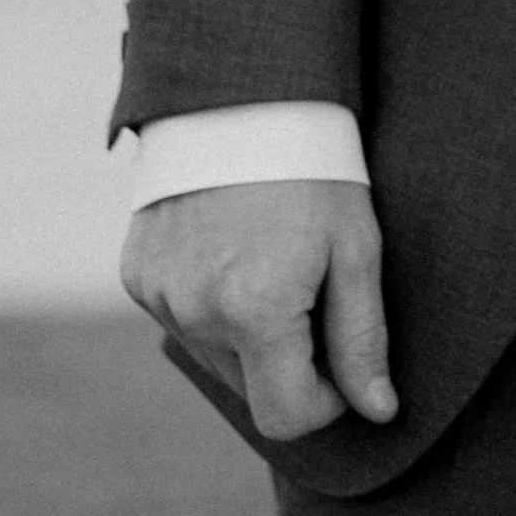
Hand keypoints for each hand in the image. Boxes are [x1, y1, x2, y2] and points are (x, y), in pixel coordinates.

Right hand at [122, 179, 396, 439]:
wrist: (240, 98)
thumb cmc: (315, 172)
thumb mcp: (357, 250)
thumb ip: (362, 339)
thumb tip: (378, 412)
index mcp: (256, 311)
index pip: (286, 416)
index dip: (326, 401)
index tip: (344, 361)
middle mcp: (196, 313)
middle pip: (251, 389)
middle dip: (290, 363)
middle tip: (316, 295)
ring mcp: (159, 295)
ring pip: (216, 358)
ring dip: (251, 335)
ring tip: (275, 265)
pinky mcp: (137, 276)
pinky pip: (183, 319)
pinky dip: (213, 306)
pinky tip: (236, 252)